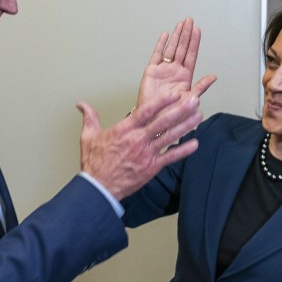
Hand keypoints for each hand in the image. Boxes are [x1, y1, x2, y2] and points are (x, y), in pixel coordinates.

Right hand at [77, 91, 203, 200]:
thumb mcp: (88, 137)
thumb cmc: (94, 163)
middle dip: (180, 109)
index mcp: (124, 130)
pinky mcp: (151, 167)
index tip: (174, 93)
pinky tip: (195, 143)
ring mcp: (146, 153)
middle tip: (194, 99)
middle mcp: (138, 140)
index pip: (146, 111)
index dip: (161, 101)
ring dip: (186, 125)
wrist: (99, 188)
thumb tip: (82, 104)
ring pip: (169, 137)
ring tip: (199, 115)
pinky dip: (183, 151)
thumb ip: (90, 118)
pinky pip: (170, 157)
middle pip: (163, 121)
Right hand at [136, 17, 216, 109]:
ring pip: (170, 49)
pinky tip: (165, 35)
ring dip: (176, 36)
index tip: (197, 30)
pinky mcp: (151, 71)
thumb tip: (213, 77)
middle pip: (181, 48)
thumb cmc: (170, 113)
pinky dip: (160, 44)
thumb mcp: (189, 100)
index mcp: (185, 77)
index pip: (191, 55)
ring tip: (180, 24)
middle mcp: (174, 71)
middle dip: (186, 34)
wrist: (153, 119)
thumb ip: (201, 87)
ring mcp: (163, 70)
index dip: (194, 42)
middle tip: (189, 20)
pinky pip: (156, 55)